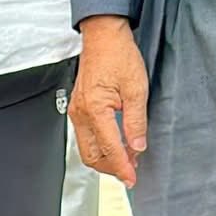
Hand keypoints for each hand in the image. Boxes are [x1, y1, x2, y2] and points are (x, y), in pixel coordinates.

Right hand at [70, 16, 150, 186]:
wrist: (104, 36)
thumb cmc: (118, 55)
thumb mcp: (136, 89)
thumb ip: (136, 122)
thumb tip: (138, 146)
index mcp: (95, 109)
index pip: (109, 149)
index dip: (123, 167)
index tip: (132, 178)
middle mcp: (81, 113)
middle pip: (91, 156)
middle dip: (110, 168)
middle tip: (130, 172)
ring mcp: (77, 111)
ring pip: (87, 148)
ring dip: (105, 158)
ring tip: (126, 158)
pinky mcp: (78, 108)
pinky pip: (85, 136)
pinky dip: (100, 145)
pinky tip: (115, 144)